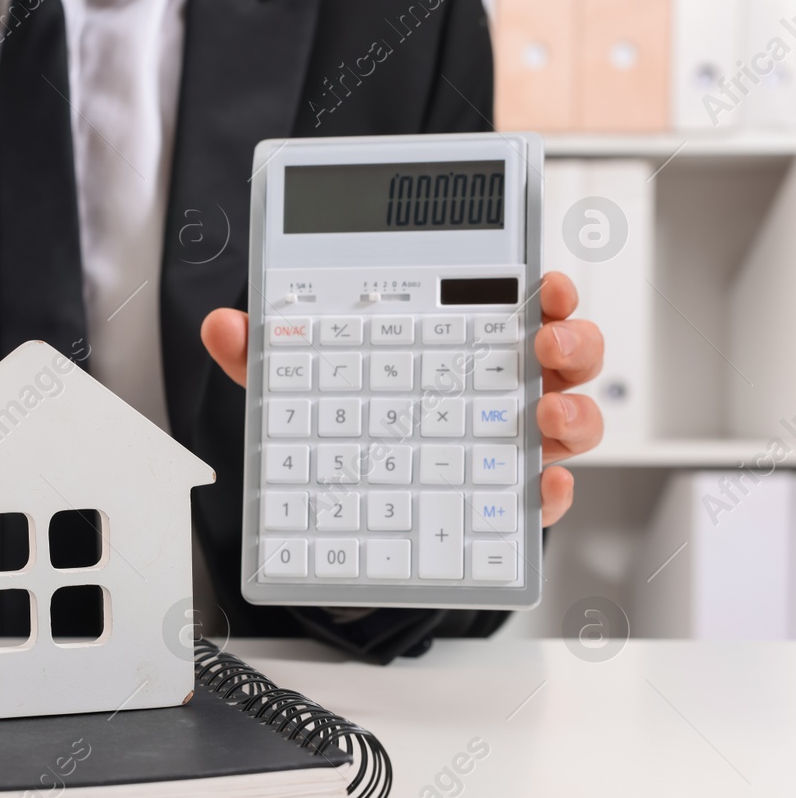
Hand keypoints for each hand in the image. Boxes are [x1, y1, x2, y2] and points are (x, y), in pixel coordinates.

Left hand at [200, 270, 604, 526]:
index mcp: (465, 343)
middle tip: (547, 342)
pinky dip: (552, 491)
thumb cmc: (345, 426)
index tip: (547, 283)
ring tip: (546, 414)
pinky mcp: (507, 500)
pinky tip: (538, 486)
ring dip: (574, 413)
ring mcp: (510, 443)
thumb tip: (223, 326)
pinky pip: (547, 495)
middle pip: (567, 354)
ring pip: (571, 420)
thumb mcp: (300, 387)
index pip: (520, 303)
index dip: (548, 290)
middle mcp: (501, 388)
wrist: (344, 515)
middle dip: (574, 340)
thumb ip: (265, 354)